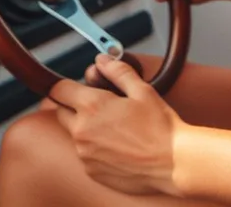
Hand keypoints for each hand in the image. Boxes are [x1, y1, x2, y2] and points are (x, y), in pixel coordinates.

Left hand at [47, 54, 184, 195]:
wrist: (171, 163)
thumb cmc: (159, 126)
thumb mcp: (142, 91)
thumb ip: (118, 71)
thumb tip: (102, 60)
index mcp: (92, 107)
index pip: (59, 90)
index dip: (65, 85)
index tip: (74, 85)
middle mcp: (82, 132)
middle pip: (60, 112)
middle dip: (73, 104)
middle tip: (98, 103)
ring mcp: (85, 154)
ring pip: (73, 134)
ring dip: (85, 127)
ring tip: (114, 126)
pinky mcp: (91, 171)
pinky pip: (84, 153)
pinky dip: (94, 146)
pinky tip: (117, 144)